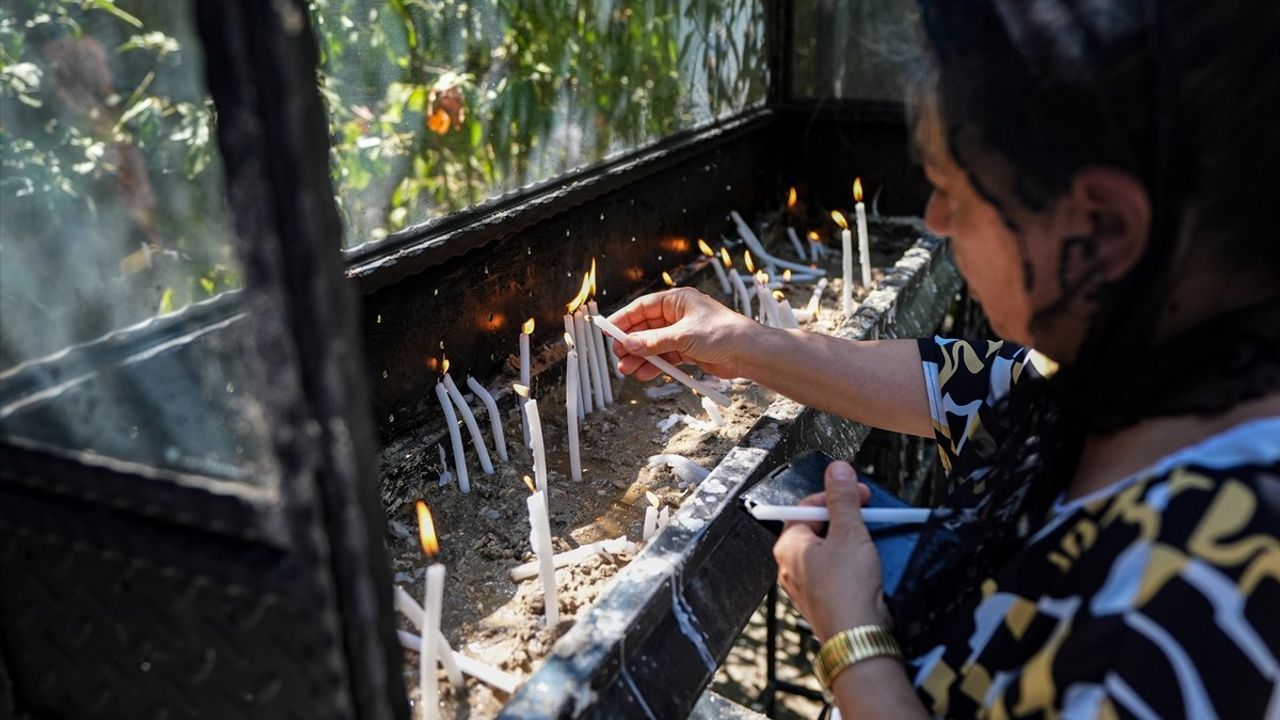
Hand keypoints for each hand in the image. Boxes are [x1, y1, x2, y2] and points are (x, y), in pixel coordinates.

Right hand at [606, 287, 759, 379]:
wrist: (749, 352)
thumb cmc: (722, 333)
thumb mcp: (683, 336)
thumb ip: (653, 341)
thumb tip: (628, 344)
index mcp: (677, 301)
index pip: (643, 307)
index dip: (624, 319)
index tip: (609, 331)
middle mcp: (678, 315)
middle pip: (646, 328)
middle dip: (631, 343)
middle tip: (618, 356)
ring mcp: (683, 334)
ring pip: (653, 345)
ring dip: (640, 357)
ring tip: (627, 370)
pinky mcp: (688, 350)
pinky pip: (665, 357)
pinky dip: (654, 365)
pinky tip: (643, 374)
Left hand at [773, 461, 890, 641]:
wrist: (858, 637)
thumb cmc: (847, 589)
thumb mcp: (849, 532)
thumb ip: (843, 499)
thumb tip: (837, 470)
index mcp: (788, 545)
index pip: (807, 507)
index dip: (836, 496)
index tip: (859, 494)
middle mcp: (790, 566)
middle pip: (817, 528)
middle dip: (845, 519)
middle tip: (868, 515)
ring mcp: (805, 586)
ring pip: (828, 551)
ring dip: (851, 542)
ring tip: (871, 541)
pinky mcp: (822, 602)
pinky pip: (835, 573)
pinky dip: (851, 565)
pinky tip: (868, 566)